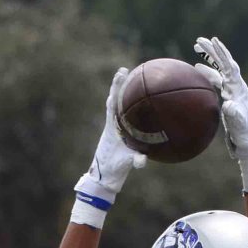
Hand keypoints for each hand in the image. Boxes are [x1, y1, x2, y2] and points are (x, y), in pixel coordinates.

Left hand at [79, 67, 145, 196]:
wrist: (104, 177)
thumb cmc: (112, 169)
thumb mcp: (125, 164)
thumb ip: (134, 160)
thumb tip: (143, 160)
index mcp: (111, 127)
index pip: (113, 102)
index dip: (116, 88)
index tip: (121, 73)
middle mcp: (112, 124)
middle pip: (115, 100)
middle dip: (119, 85)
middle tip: (124, 70)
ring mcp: (115, 129)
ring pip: (119, 108)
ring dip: (124, 96)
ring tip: (131, 81)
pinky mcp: (120, 135)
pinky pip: (127, 118)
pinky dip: (132, 110)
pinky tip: (141, 106)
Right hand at [193, 37, 247, 158]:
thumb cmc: (244, 132)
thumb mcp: (239, 124)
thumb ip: (234, 115)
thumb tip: (228, 105)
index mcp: (238, 88)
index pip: (229, 66)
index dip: (221, 53)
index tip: (213, 41)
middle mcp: (236, 85)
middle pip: (224, 62)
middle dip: (212, 50)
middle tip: (199, 40)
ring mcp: (232, 89)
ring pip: (219, 68)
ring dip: (209, 57)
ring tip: (196, 47)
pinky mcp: (228, 94)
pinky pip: (217, 79)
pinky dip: (207, 71)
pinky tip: (197, 68)